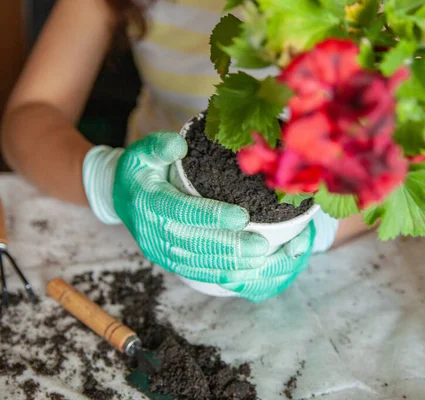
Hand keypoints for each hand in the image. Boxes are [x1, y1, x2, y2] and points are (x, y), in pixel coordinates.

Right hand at [82, 132, 330, 301]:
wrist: (120, 197)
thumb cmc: (139, 170)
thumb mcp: (142, 151)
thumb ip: (160, 147)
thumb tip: (178, 145)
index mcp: (149, 202)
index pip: (183, 211)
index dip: (213, 216)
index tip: (243, 216)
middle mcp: (152, 231)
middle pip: (195, 242)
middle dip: (230, 247)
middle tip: (262, 246)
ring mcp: (159, 250)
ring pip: (197, 262)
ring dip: (230, 263)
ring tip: (260, 259)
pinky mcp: (167, 261)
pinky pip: (195, 271)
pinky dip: (220, 273)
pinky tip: (244, 271)